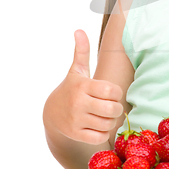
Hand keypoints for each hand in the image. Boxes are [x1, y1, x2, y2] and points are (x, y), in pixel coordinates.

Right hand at [46, 30, 123, 144]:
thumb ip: (82, 51)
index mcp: (83, 86)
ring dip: (111, 121)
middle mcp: (78, 103)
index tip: (111, 92)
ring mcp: (76, 120)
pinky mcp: (75, 134)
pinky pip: (99, 137)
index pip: (112, 90)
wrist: (52, 112)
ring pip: (107, 124)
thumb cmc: (72, 88)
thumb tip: (79, 30)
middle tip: (112, 106)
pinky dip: (103, 133)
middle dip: (117, 108)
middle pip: (113, 109)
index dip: (116, 92)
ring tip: (106, 116)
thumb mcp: (77, 70)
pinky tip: (99, 126)